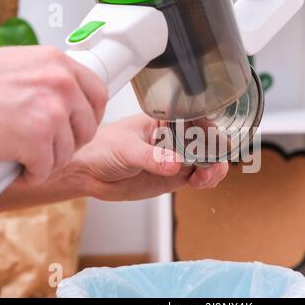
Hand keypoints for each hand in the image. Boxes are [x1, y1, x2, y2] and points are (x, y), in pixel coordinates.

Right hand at [0, 46, 107, 184]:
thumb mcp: (18, 67)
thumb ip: (48, 79)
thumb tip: (70, 95)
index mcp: (57, 63)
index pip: (98, 94)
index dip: (91, 116)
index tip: (81, 127)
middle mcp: (60, 83)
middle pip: (87, 128)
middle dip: (68, 143)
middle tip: (47, 147)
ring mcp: (51, 111)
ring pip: (67, 152)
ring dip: (46, 160)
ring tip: (23, 154)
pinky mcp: (36, 139)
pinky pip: (46, 169)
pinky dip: (30, 174)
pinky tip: (15, 166)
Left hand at [70, 114, 228, 200]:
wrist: (89, 172)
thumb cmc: (102, 148)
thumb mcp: (126, 149)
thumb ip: (151, 157)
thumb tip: (174, 163)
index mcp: (165, 121)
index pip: (197, 122)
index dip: (211, 132)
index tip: (215, 145)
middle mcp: (174, 138)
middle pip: (207, 143)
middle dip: (215, 154)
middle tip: (212, 167)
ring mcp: (175, 158)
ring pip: (206, 162)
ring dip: (213, 170)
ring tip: (205, 178)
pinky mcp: (173, 176)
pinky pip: (197, 178)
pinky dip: (205, 181)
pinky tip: (200, 183)